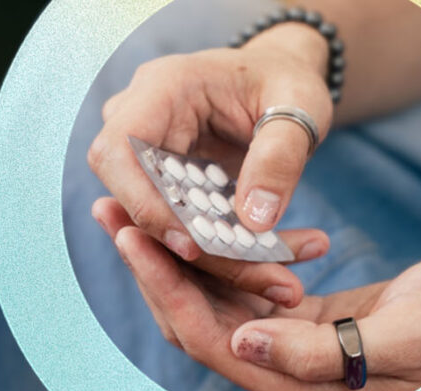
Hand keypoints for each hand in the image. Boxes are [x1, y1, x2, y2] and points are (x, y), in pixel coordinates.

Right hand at [87, 23, 333, 306]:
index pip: (119, 152)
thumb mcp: (301, 108)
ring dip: (208, 253)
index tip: (191, 245)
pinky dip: (217, 246)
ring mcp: (146, 150)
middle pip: (131, 194)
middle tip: (252, 273)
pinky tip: (266, 263)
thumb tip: (254, 221)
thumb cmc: (289, 83)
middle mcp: (139, 118)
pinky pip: (177, 222)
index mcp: (161, 87)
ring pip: (154, 217)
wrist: (281, 80)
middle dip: (185, 242)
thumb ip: (280, 158)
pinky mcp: (163, 178)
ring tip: (277, 278)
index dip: (143, 203)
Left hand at [97, 198, 420, 390]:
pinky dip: (228, 262)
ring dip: (183, 261)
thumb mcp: (406, 332)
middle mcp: (298, 378)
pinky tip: (210, 226)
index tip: (133, 238)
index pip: (217, 345)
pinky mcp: (318, 324)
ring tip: (141, 211)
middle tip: (114, 213)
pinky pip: (256, 295)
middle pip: (204, 327)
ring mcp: (305, 351)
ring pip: (223, 308)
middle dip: (157, 271)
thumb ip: (322, 352)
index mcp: (312, 390)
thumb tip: (243, 344)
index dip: (169, 292)